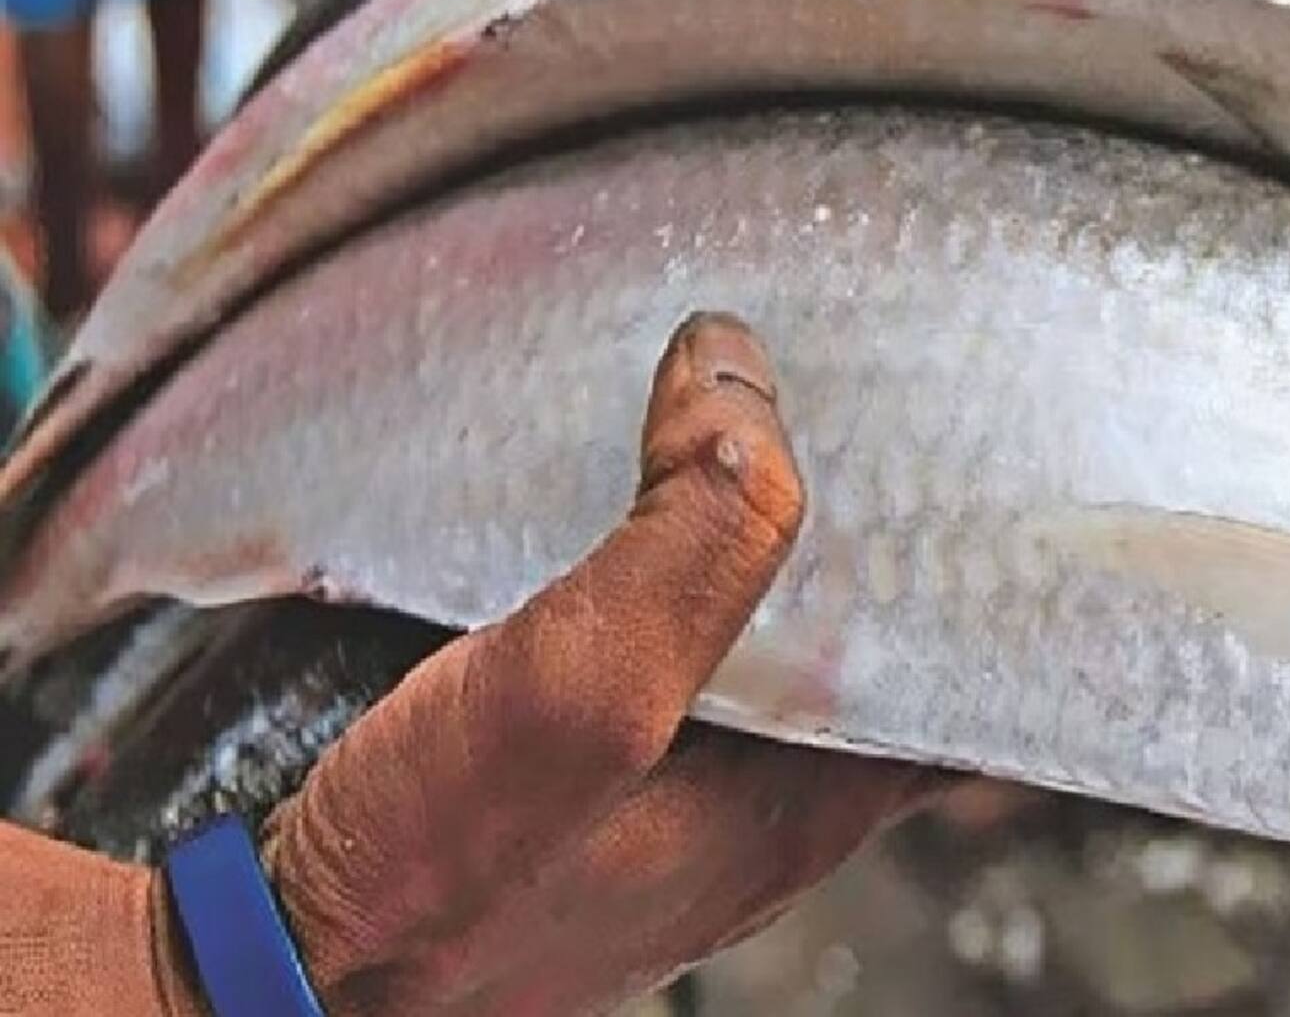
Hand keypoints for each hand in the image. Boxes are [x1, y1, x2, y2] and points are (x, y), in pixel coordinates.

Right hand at [195, 313, 940, 1014]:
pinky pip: (652, 639)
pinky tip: (626, 483)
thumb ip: (692, 543)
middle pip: (858, 639)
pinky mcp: (566, 760)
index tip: (992, 456)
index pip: (960, 681)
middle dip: (870, 522)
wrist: (260, 974)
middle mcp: (750, 799)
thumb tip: (743, 371)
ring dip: (751, 531)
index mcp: (801, 805)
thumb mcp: (582, 696)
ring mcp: (658, 782)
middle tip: (867, 381)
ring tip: (755, 398)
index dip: (988, 573)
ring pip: (750, 630)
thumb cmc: (424, 880)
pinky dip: (658, 559)